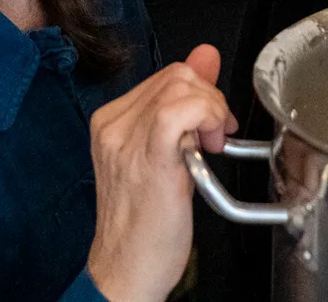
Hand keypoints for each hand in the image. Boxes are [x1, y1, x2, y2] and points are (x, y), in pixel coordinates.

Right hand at [87, 45, 236, 301]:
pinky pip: (179, 109)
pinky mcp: (147, 156)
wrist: (125, 271)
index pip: (167, 76)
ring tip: (211, 146)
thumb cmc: (145, 223)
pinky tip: (209, 146)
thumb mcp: (168, 153)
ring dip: (211, 110)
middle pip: (177, 75)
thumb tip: (206, 55)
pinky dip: (206, 117)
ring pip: (181, 85)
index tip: (212, 124)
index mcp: (112, 120)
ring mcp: (125, 138)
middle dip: (210, 99)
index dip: (201, 94)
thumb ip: (184, 103)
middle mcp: (113, 125)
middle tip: (216, 137)